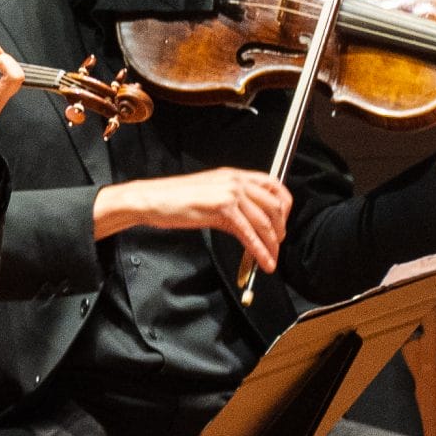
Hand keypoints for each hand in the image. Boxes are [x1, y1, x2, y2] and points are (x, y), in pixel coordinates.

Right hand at [94, 167, 291, 275]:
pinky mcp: (222, 208)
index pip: (273, 185)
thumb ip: (232, 207)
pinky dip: (259, 249)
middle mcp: (236, 180)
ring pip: (264, 221)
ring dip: (271, 244)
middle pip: (274, 206)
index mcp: (234, 175)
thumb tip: (248, 227)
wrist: (151, 199)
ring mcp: (230, 192)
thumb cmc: (173, 199)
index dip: (284, 206)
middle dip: (279, 229)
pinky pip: (248, 233)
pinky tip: (262, 260)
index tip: (281, 223)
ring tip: (271, 259)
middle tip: (276, 245)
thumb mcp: (210, 197)